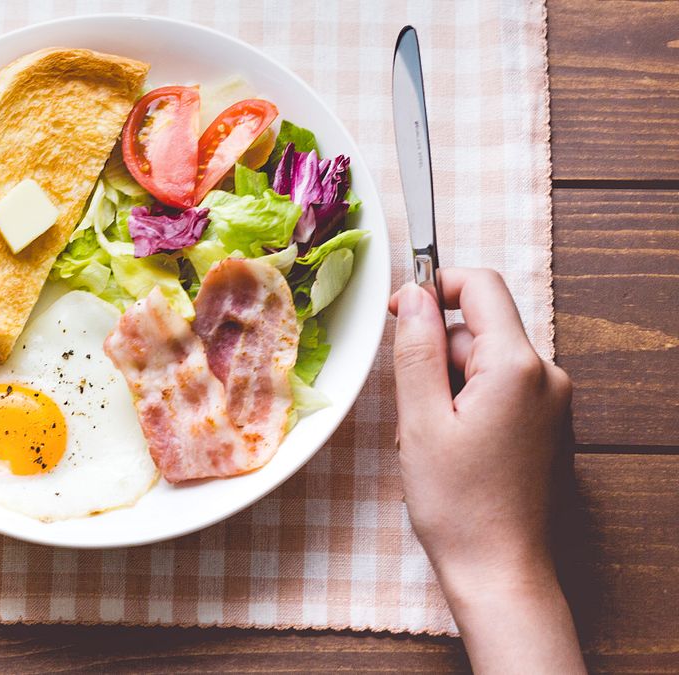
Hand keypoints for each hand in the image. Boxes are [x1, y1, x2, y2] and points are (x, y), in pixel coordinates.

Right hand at [390, 268, 583, 673]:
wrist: (500, 570)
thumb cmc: (458, 505)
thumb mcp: (420, 420)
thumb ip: (416, 349)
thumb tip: (411, 295)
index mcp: (517, 367)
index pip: (479, 286)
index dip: (433, 285)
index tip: (397, 310)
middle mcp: (547, 376)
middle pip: (479, 327)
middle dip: (437, 353)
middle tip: (413, 408)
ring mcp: (553, 401)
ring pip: (486, 360)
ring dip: (449, 383)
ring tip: (433, 437)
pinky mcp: (548, 423)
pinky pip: (500, 388)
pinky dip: (468, 403)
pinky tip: (453, 446)